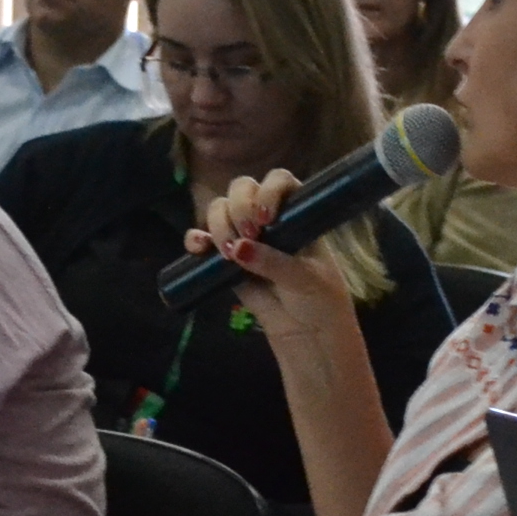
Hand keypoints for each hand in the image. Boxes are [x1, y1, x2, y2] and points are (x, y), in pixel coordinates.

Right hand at [190, 172, 354, 341]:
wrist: (308, 334)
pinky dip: (196, 240)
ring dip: (218, 224)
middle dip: (238, 207)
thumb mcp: (305, 279)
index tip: (266, 217)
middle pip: (242, 189)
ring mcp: (245, 236)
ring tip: (229, 253)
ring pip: (220, 210)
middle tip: (249, 234)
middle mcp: (268, 216)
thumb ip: (274, 263)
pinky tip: (198, 248)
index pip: (280, 181)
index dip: (269, 190)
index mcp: (297, 212)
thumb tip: (239, 249)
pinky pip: (204, 240)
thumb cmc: (319, 299)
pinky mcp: (226, 260)